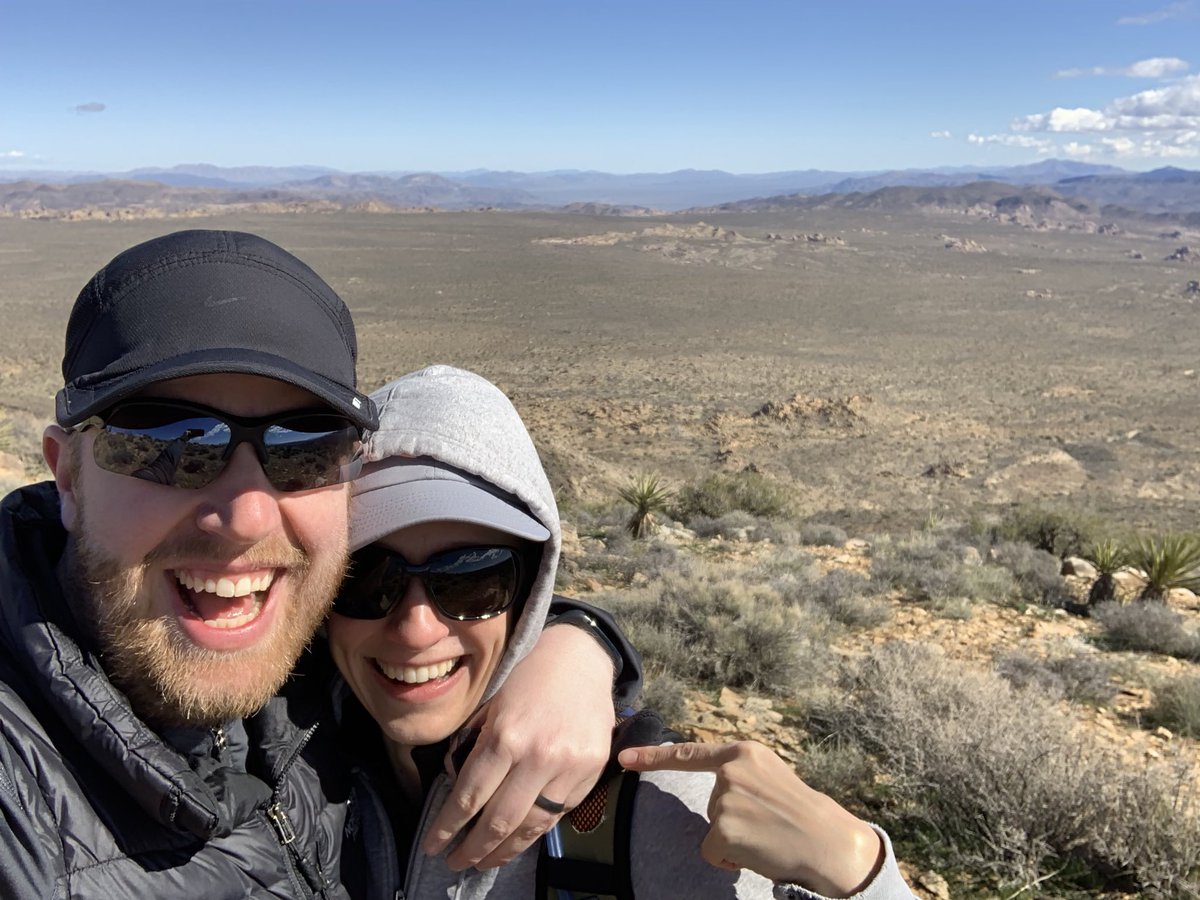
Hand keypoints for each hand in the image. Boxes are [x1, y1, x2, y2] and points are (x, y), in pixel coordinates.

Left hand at [422, 624, 615, 868]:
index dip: (447, 827)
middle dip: (471, 849)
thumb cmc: (528, 676)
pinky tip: (516, 841)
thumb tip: (458, 792)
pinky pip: (557, 814)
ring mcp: (569, 767)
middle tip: (453, 862)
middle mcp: (537, 756)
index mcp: (506, 736)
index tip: (431, 845)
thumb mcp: (491, 705)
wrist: (581, 658)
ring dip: (502, 852)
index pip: (469, 797)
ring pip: (531, 826)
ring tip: (482, 862)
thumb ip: (475, 748)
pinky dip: (533, 832)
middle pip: (498, 821)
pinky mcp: (591, 772)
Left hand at [618, 741, 882, 896]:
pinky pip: (712, 851)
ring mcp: (724, 800)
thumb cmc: (801, 812)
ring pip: (712, 829)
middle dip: (732, 820)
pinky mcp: (722, 829)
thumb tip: (712, 788)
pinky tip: (758, 851)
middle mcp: (730, 772)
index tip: (624, 757)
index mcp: (742, 752)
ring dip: (734, 839)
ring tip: (766, 836)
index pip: (688, 754)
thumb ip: (738, 774)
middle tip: (766, 823)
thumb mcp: (770, 775)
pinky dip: (730, 858)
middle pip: (709, 803)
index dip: (652, 757)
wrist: (827, 842)